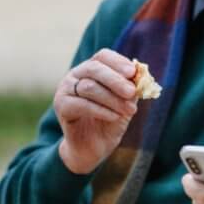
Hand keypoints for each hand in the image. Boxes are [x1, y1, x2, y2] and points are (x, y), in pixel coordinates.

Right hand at [54, 49, 137, 174]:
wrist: (92, 148)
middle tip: (132, 92)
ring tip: (129, 110)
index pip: (102, 56)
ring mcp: (65, 90)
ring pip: (89, 87)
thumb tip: (142, 78)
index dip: (118, 62)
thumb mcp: (125, 103)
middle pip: (94, 69)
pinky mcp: (61, 106)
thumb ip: (132, 90)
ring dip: (112, 99)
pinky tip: (115, 117)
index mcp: (91, 69)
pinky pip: (81, 104)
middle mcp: (75, 75)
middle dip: (116, 80)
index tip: (132, 72)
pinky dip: (101, 110)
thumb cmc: (109, 121)